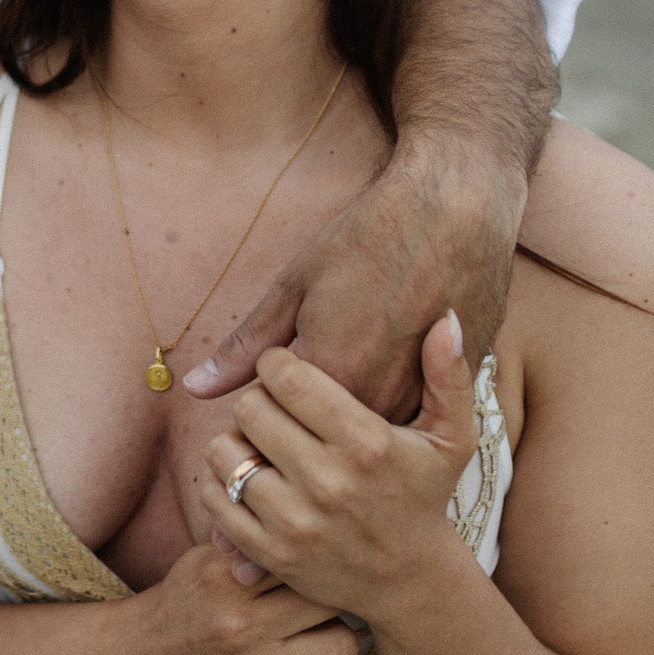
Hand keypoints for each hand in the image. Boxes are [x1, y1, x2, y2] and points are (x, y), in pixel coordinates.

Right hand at [106, 543, 360, 654]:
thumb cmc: (182, 603)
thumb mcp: (204, 560)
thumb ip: (250, 545)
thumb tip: (302, 529)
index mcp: (225, 579)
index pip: (303, 560)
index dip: (314, 563)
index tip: (311, 569)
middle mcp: (239, 626)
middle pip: (330, 601)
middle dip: (328, 599)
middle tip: (315, 604)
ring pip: (343, 644)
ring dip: (333, 638)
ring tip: (312, 635)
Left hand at [183, 135, 522, 421]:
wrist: (458, 210)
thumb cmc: (370, 237)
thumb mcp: (296, 284)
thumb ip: (246, 346)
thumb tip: (195, 389)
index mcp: (331, 371)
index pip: (267, 422)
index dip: (260, 401)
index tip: (269, 375)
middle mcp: (377, 398)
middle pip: (311, 442)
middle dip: (293, 423)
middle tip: (302, 376)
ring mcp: (419, 401)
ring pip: (357, 443)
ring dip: (339, 426)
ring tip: (348, 367)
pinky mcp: (451, 396)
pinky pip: (398, 428)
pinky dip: (381, 415)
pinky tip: (384, 371)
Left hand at [199, 316, 477, 625]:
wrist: (409, 580)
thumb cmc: (423, 494)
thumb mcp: (451, 437)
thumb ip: (449, 376)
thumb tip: (449, 318)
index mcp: (366, 444)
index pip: (286, 378)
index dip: (276, 364)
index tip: (287, 369)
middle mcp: (329, 483)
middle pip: (250, 408)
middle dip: (257, 398)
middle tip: (274, 405)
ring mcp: (296, 522)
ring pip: (225, 451)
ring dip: (234, 438)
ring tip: (260, 439)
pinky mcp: (271, 554)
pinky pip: (215, 498)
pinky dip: (221, 480)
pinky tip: (250, 473)